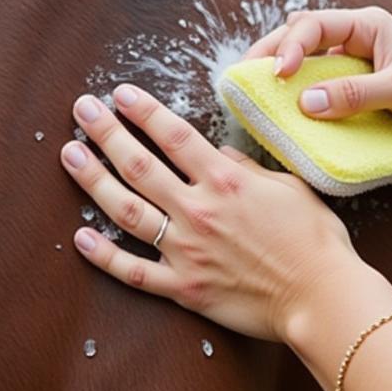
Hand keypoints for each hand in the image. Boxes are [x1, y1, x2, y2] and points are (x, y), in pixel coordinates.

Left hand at [61, 85, 360, 340]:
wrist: (321, 295)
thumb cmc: (315, 241)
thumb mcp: (291, 188)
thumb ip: (250, 169)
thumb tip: (221, 158)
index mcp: (226, 182)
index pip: (175, 136)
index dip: (144, 112)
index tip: (121, 94)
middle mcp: (199, 210)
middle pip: (139, 165)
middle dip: (106, 133)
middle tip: (81, 111)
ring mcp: (186, 251)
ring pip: (126, 210)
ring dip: (93, 180)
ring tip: (70, 155)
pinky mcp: (184, 288)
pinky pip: (133, 272)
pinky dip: (103, 256)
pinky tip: (80, 237)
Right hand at [245, 6, 391, 135]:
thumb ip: (354, 94)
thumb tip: (305, 102)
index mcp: (365, 25)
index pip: (311, 25)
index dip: (288, 47)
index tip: (279, 75)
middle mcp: (357, 39)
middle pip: (300, 38)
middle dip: (271, 54)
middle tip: (245, 79)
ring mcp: (358, 64)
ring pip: (310, 62)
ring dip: (287, 75)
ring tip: (261, 94)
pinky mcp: (363, 88)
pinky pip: (326, 87)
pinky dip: (307, 97)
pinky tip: (295, 114)